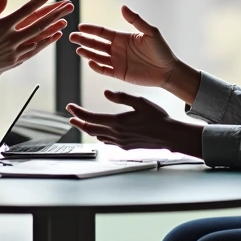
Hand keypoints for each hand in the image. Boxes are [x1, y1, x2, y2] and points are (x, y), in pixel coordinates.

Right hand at [0, 0, 71, 80]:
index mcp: (2, 26)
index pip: (25, 10)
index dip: (38, 1)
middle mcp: (12, 38)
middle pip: (38, 24)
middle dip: (54, 14)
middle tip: (68, 5)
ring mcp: (15, 51)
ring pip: (39, 38)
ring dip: (53, 28)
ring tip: (65, 21)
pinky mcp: (15, 61)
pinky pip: (34, 50)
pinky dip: (45, 43)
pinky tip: (53, 37)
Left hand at [65, 90, 202, 156]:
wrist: (170, 136)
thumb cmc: (158, 118)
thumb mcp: (140, 102)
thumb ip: (121, 97)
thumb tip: (106, 93)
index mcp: (117, 122)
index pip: (91, 118)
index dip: (78, 112)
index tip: (70, 107)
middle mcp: (116, 134)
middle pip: (91, 129)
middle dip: (79, 122)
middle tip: (71, 117)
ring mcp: (120, 143)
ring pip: (97, 136)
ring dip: (88, 129)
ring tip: (82, 123)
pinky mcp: (126, 147)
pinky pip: (107, 141)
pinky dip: (99, 136)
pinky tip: (100, 133)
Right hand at [69, 5, 185, 88]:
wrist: (168, 71)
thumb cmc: (161, 50)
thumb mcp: (150, 32)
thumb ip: (136, 20)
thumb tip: (123, 7)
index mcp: (122, 37)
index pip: (102, 32)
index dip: (91, 29)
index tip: (80, 26)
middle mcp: (117, 49)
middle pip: (96, 44)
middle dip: (83, 40)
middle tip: (71, 37)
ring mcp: (117, 61)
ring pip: (97, 56)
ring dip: (87, 53)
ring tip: (77, 49)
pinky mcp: (119, 73)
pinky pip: (103, 70)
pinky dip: (95, 67)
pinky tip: (90, 62)